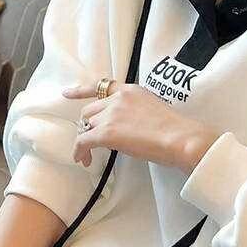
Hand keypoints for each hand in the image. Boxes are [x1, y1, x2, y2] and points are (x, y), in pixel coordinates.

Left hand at [62, 80, 221, 174]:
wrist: (179, 138)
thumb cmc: (175, 130)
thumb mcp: (153, 110)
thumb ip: (135, 113)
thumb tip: (126, 128)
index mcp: (131, 90)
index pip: (101, 86)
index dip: (81, 91)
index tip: (67, 93)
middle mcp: (117, 99)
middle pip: (90, 111)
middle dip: (88, 126)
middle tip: (91, 141)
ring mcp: (111, 115)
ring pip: (86, 126)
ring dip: (85, 140)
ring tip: (88, 156)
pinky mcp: (106, 132)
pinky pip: (83, 141)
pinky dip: (79, 151)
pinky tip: (82, 160)